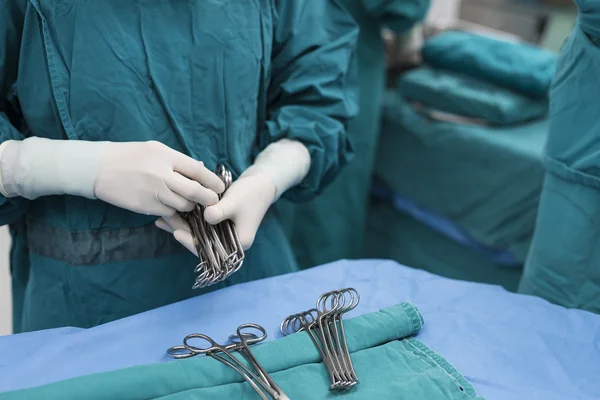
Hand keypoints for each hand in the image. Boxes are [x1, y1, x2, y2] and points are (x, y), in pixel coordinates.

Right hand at [94, 141, 224, 216]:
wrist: (98, 168)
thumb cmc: (129, 156)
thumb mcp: (155, 149)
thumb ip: (178, 160)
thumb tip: (200, 166)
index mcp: (166, 157)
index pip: (198, 171)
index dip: (212, 181)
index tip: (220, 187)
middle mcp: (162, 175)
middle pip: (194, 192)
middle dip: (208, 199)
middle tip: (213, 201)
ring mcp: (153, 192)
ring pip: (183, 205)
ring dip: (190, 206)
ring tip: (190, 204)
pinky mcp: (145, 206)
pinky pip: (167, 213)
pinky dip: (173, 212)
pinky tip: (172, 207)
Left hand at [156, 171, 276, 251]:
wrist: (260, 185)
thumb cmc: (250, 194)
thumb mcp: (235, 202)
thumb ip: (220, 211)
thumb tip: (206, 218)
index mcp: (237, 244)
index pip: (211, 249)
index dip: (192, 242)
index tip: (177, 233)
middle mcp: (229, 243)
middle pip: (201, 242)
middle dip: (181, 232)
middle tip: (162, 221)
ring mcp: (222, 234)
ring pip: (198, 234)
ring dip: (180, 226)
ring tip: (161, 219)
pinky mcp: (217, 225)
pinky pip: (199, 226)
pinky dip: (186, 220)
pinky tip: (170, 214)